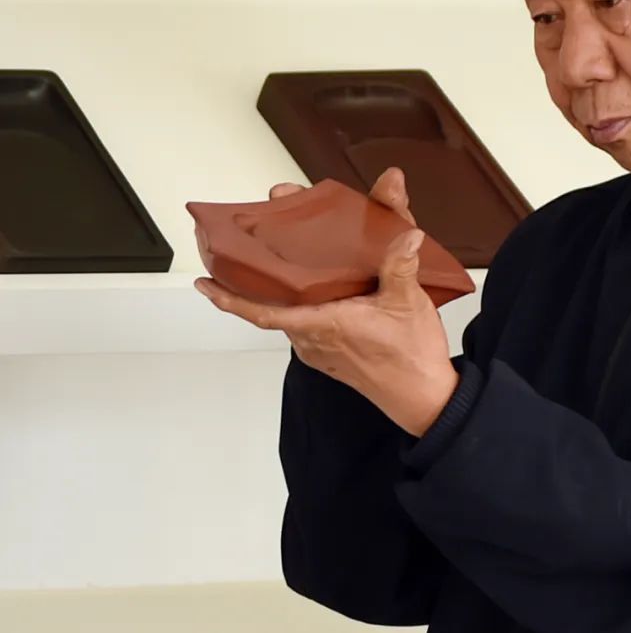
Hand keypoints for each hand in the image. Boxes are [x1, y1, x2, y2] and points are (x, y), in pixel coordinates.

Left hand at [194, 169, 457, 435]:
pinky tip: (313, 286)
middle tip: (252, 242)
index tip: (205, 284)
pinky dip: (301, 304)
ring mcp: (320, 349)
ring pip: (289, 314)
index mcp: (324, 323)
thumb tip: (403, 234)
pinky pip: (304, 325)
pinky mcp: (331, 355)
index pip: (264, 311)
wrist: (423, 397)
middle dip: (260, 275)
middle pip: (274, 304)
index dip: (230, 298)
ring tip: (282, 259)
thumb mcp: (408, 302)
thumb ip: (401, 264)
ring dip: (281, 290)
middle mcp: (314, 339)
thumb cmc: (411, 358)